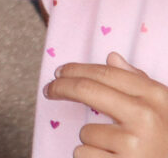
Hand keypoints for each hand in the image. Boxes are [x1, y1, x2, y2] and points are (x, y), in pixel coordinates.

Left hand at [44, 52, 167, 156]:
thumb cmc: (167, 141)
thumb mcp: (164, 109)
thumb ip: (138, 83)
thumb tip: (112, 57)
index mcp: (155, 97)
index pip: (105, 73)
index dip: (76, 70)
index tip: (59, 73)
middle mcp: (145, 117)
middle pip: (86, 90)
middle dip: (60, 87)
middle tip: (49, 90)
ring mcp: (133, 143)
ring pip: (86, 132)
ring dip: (92, 141)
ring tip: (116, 151)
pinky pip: (84, 154)